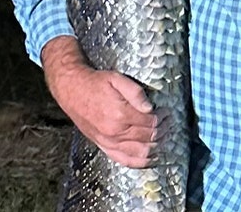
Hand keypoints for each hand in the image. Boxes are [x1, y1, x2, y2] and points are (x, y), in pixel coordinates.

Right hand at [41, 36, 159, 167]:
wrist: (72, 91)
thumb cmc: (96, 83)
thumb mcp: (117, 79)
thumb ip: (136, 93)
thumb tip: (150, 107)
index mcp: (120, 114)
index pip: (151, 122)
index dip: (163, 117)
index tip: (167, 111)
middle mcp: (115, 132)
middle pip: (149, 137)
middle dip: (163, 129)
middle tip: (168, 121)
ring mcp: (109, 142)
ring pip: (141, 151)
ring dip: (157, 145)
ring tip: (164, 135)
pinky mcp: (104, 147)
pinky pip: (125, 160)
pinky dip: (141, 161)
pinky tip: (152, 157)